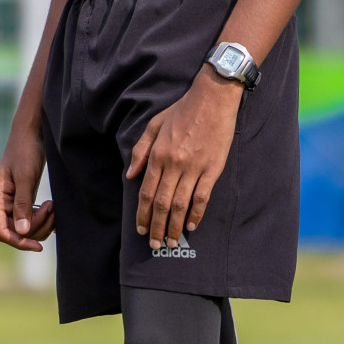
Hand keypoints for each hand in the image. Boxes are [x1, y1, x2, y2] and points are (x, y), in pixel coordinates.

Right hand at [0, 119, 54, 250]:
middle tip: (51, 208)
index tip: (38, 245)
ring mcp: (10, 203)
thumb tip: (21, 231)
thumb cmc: (25, 151)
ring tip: (53, 206)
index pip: (2, 232)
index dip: (19, 242)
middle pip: (15, 233)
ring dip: (41, 223)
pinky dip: (42, 218)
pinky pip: (30, 219)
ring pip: (24, 229)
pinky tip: (52, 207)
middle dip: (36, 227)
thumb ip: (23, 205)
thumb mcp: (26, 177)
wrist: (31, 133)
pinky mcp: (21, 201)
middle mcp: (0, 204)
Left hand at [127, 67, 242, 249]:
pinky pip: (202, 196)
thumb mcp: (154, 125)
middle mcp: (173, 164)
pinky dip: (196, 213)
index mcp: (158, 154)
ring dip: (175, 226)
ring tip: (172, 241)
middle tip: (154, 245)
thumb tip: (131, 175)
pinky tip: (192, 226)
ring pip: (181, 204)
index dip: (143, 214)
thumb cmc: (182, 110)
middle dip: (157, 227)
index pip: (147, 192)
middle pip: (162, 203)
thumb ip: (141, 150)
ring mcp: (194, 167)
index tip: (141, 229)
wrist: (212, 99)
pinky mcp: (212, 169)